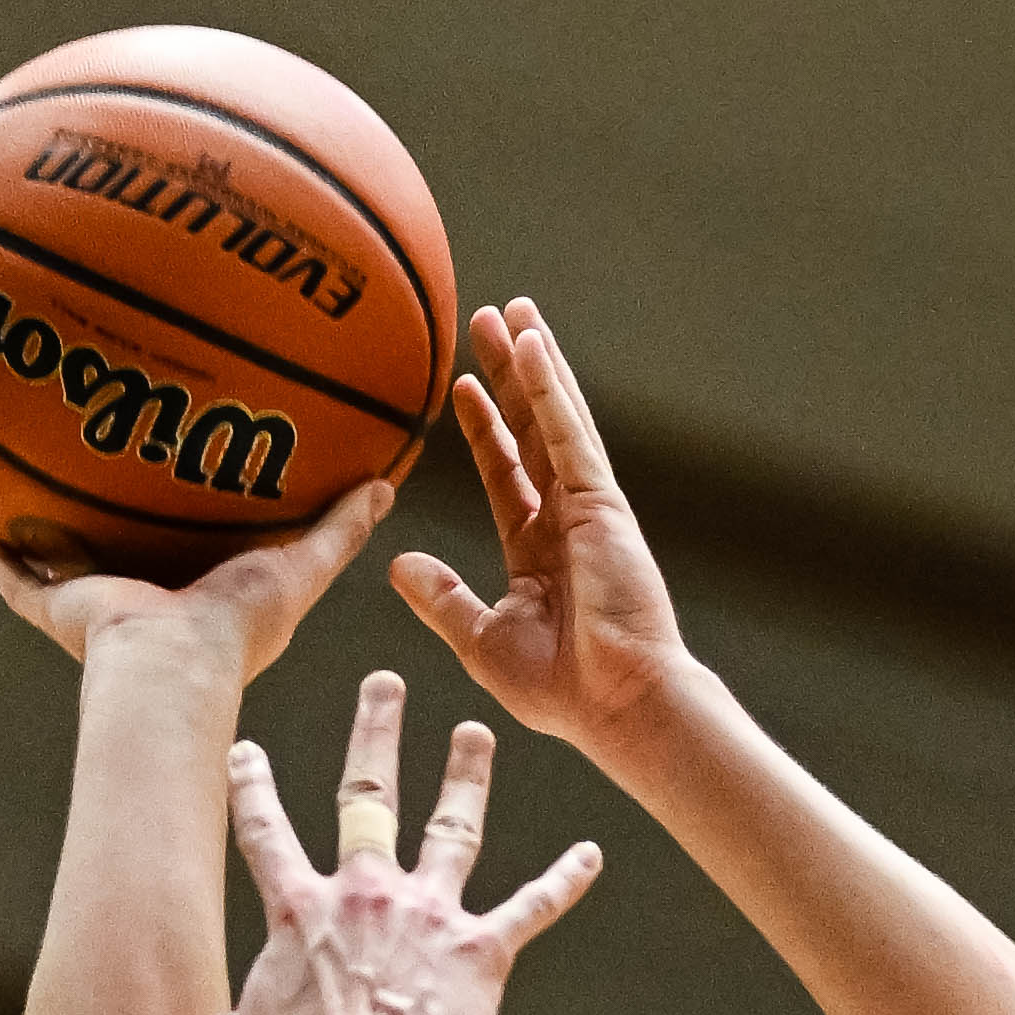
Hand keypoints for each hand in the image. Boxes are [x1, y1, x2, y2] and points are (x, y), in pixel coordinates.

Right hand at [0, 476, 390, 678]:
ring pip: (71, 565)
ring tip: (41, 485)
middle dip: (120, 519)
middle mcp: (147, 599)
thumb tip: (385, 487)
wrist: (171, 661)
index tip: (195, 480)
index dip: (197, 519)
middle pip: (129, 552)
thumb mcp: (300, 568)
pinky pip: (20, 582)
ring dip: (56, 532)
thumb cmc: (239, 626)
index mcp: (200, 593)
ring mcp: (100, 605)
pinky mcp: (60, 608)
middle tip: (112, 465)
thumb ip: (339, 531)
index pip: (198, 551)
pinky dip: (2, 561)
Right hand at [85, 667, 600, 1014]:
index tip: (247, 748)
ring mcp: (427, 915)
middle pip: (366, 795)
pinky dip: (564, 881)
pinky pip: (531, 908)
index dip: (252, 787)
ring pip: (452, 830)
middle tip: (386, 684)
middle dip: (376, 733)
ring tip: (478, 736)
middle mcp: (363, 893)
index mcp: (298, 910)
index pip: (264, 832)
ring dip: (466, 779)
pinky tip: (593, 854)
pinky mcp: (481, 952)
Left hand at [392, 299, 692, 750]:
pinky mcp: (602, 503)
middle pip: (530, 428)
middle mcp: (565, 518)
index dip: (483, 426)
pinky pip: (568, 432)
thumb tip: (397, 565)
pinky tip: (533, 345)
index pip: (505, 471)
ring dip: (531, 361)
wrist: (616, 705)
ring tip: (511, 310)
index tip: (461, 386)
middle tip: (486, 320)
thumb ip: (443, 598)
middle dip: (508, 374)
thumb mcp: (481, 638)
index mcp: (538, 550)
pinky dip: (550, 386)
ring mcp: (588, 506)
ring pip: (553, 417)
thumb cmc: (562, 689)